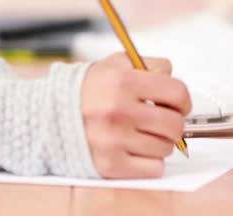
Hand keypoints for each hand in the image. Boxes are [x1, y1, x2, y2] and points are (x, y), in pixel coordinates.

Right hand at [82, 53, 191, 178]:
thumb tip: (173, 82)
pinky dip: (150, 161)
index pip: (177, 93)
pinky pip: (154, 168)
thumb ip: (148, 65)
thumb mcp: (115, 64)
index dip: (182, 100)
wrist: (50, 114)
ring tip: (140, 133)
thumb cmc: (87, 90)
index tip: (178, 104)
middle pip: (175, 125)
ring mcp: (114, 140)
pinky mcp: (110, 164)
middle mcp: (118, 111)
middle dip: (173, 123)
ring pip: (166, 148)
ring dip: (159, 142)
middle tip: (161, 121)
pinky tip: (134, 149)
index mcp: (122, 82)